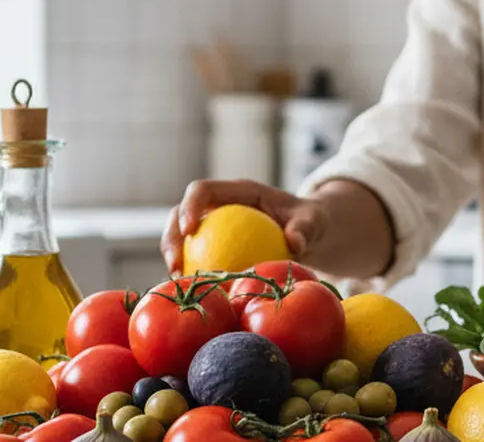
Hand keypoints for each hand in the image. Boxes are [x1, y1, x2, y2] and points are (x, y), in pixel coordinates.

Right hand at [160, 179, 329, 275]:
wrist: (310, 233)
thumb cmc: (311, 221)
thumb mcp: (313, 221)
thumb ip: (304, 228)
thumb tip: (295, 242)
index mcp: (238, 191)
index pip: (203, 190)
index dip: (189, 206)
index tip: (188, 230)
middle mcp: (220, 205)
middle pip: (180, 213)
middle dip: (170, 237)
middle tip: (175, 265)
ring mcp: (214, 225)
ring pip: (181, 237)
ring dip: (173, 258)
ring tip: (177, 283)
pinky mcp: (215, 245)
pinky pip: (196, 258)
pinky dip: (191, 273)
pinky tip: (193, 294)